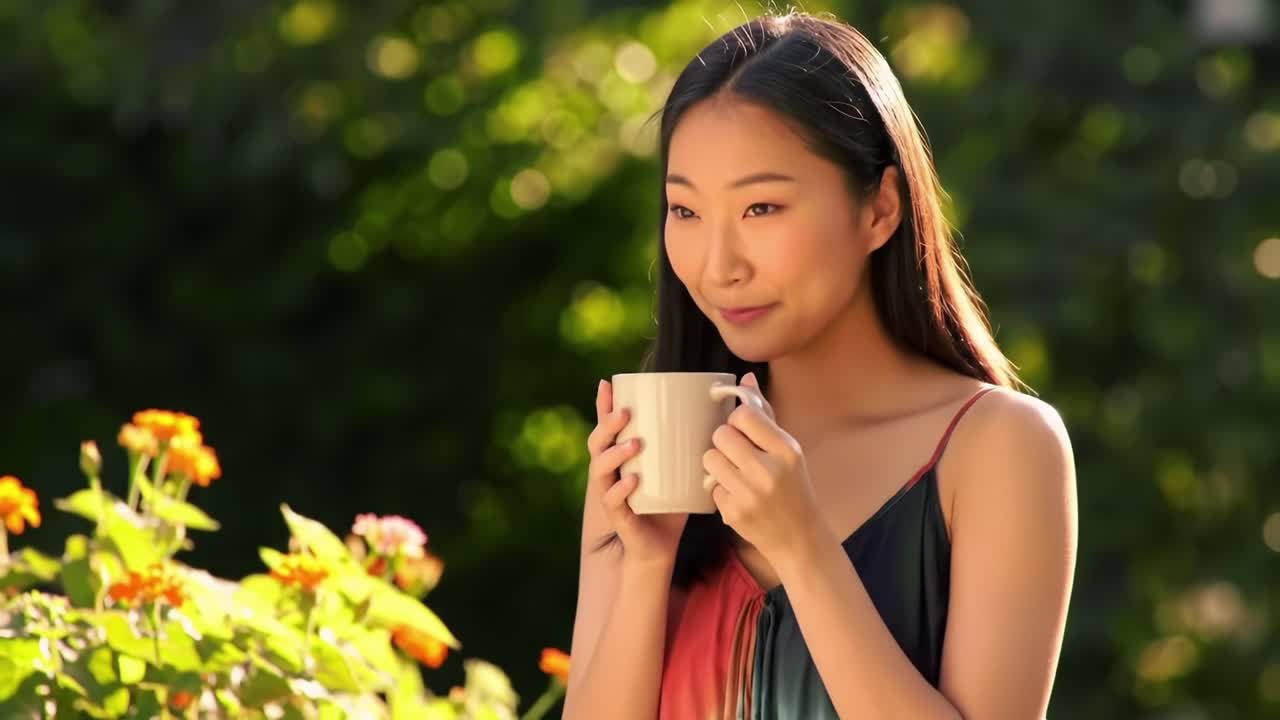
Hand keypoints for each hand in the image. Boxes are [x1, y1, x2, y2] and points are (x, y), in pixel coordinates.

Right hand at [586, 379, 687, 570]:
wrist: (661, 548)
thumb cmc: (671, 502)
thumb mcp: (679, 469)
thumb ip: (691, 444)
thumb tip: (717, 412)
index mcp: (620, 459)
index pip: (606, 428)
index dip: (602, 406)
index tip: (607, 383)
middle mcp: (610, 474)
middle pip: (597, 443)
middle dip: (607, 425)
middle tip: (626, 412)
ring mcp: (611, 495)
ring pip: (600, 470)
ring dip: (615, 454)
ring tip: (634, 444)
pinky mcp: (619, 518)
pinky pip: (613, 502)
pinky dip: (621, 490)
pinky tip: (632, 481)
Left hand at [702, 372, 823, 564]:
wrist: (799, 537)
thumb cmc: (792, 487)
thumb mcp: (787, 451)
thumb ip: (765, 415)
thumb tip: (746, 378)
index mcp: (786, 450)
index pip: (744, 415)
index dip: (736, 419)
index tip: (741, 429)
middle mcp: (768, 470)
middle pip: (721, 435)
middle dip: (724, 442)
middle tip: (737, 453)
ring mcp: (749, 493)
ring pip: (710, 459)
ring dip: (717, 463)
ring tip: (734, 472)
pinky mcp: (734, 512)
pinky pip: (710, 486)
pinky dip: (720, 488)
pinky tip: (737, 495)